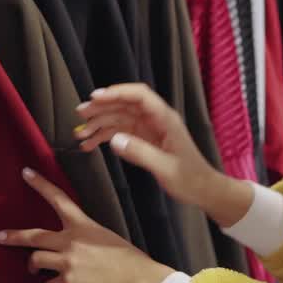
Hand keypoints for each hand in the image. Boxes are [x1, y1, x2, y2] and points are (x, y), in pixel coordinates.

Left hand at [0, 167, 175, 282]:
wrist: (139, 281)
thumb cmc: (130, 260)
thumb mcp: (108, 238)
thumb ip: (88, 239)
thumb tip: (80, 249)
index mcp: (83, 226)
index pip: (58, 199)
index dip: (40, 185)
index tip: (25, 173)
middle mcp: (71, 241)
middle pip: (34, 236)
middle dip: (14, 237)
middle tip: (0, 236)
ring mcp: (67, 262)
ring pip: (36, 261)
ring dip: (34, 267)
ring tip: (34, 271)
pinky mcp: (68, 282)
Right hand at [75, 83, 253, 226]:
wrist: (203, 190)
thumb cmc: (190, 179)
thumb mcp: (166, 168)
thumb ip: (140, 153)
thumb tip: (114, 140)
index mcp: (165, 118)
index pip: (139, 95)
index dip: (117, 92)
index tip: (95, 97)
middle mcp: (155, 119)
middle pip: (124, 104)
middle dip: (101, 107)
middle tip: (80, 114)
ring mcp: (148, 128)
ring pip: (119, 118)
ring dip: (99, 123)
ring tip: (80, 135)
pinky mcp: (143, 139)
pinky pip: (120, 132)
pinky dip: (104, 137)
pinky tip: (90, 145)